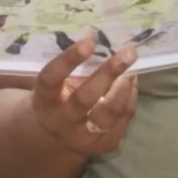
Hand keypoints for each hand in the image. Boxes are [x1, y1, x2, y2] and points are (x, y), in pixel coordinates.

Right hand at [32, 38, 138, 155]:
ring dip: (124, 87)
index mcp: (44, 100)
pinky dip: (130, 98)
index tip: (89, 42)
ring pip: (108, 113)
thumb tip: (98, 33)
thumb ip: (72, 64)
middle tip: (128, 53)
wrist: (59, 136)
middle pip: (84, 99)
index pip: (51, 79)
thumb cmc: (59, 95)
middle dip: (108, 74)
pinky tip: (131, 82)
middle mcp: (61, 122)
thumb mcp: (57, 82)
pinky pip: (123, 120)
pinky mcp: (104, 145)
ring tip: (132, 67)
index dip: (69, 60)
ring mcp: (83, 137)